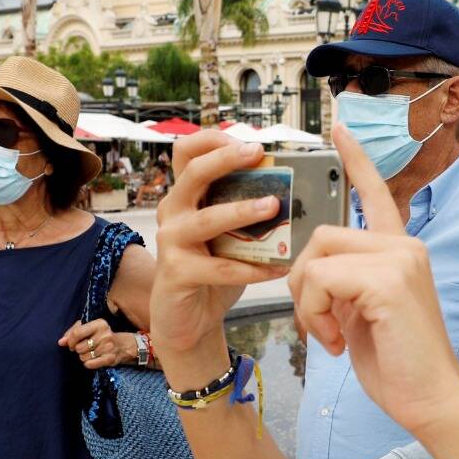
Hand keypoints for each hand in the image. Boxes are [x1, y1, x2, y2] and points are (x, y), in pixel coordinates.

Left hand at [60, 318, 135, 368]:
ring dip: (84, 357)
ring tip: (91, 353)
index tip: (71, 344)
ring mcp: (108, 347)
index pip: (77, 333)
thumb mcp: (88, 328)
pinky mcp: (110, 358)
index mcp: (99, 323)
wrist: (122, 345)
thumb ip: (72, 333)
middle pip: (79, 347)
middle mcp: (105, 334)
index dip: (70, 341)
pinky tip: (92, 360)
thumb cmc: (100, 335)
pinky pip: (90, 364)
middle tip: (85, 348)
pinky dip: (88, 363)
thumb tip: (61, 342)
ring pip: (83, 357)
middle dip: (78, 350)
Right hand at [150, 132, 290, 359]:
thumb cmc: (212, 270)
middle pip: (193, 172)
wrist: (187, 318)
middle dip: (227, 158)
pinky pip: (221, 268)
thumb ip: (242, 210)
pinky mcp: (176, 272)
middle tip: (259, 154)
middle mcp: (173, 212)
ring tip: (274, 207)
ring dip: (243, 211)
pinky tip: (278, 269)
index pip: (186, 152)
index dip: (213, 140)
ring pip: (207, 219)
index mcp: (184, 196)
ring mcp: (171, 241)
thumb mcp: (227, 234)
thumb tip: (287, 189)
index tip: (249, 143)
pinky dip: (252, 269)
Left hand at [288, 127, 458, 442]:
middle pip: (322, 235)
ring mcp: (400, 259)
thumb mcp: (361, 313)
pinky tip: (337, 342)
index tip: (338, 128)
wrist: (432, 401)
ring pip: (316, 257)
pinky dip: (314, 314)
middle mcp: (405, 245)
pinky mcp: (388, 280)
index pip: (376, 193)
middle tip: (319, 325)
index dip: (355, 159)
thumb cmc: (398, 365)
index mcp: (401, 250)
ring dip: (307, 302)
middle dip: (302, 282)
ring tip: (330, 336)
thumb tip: (309, 269)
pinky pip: (320, 280)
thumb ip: (343, 282)